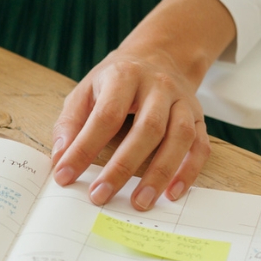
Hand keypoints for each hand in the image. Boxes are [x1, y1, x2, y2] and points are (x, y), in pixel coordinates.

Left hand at [50, 47, 209, 210]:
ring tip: (140, 203)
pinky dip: (189, 171)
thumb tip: (60, 157)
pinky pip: (200, 146)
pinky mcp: (198, 117)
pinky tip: (172, 193)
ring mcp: (182, 101)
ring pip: (179, 138)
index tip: (65, 176)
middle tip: (101, 196)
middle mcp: (158, 86)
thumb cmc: (115, 81)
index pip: (105, 116)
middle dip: (122, 167)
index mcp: (124, 76)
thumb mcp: (85, 90)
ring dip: (160, 174)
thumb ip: (70, 123)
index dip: (84, 148)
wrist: (158, 57)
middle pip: (147, 129)